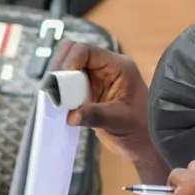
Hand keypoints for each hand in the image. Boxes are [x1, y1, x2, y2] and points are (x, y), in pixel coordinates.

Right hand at [52, 41, 154, 164]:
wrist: (144, 143)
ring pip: (67, 66)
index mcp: (118, 67)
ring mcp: (96, 78)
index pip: (86, 51)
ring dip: (57, 80)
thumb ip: (96, 115)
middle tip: (50, 88)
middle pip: (73, 52)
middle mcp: (105, 67)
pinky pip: (68, 82)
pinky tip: (58, 103)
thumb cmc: (141, 129)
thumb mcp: (119, 121)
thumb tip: (72, 115)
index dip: (69, 61)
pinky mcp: (87, 90)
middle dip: (59, 68)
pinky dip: (59, 91)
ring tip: (52, 96)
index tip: (60, 80)